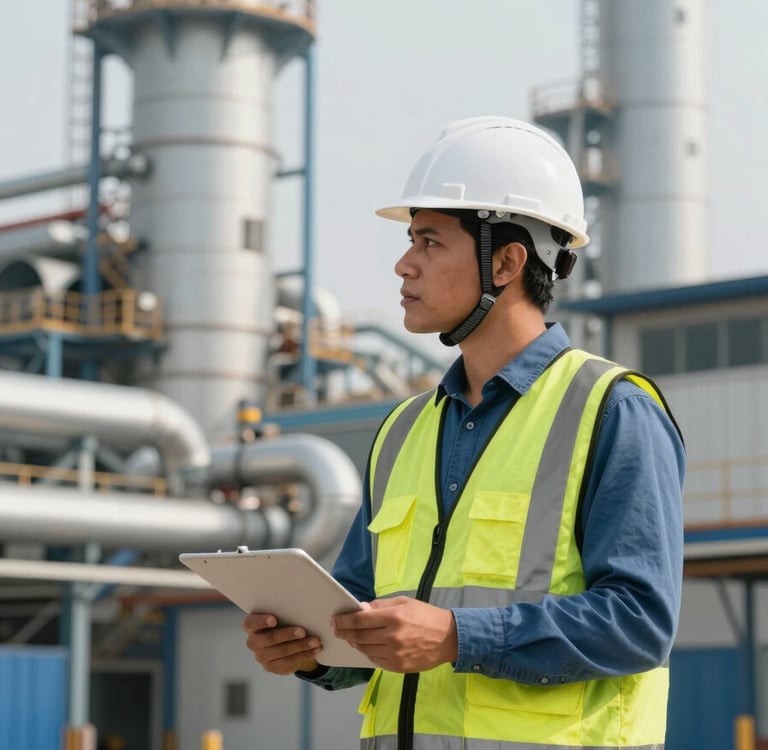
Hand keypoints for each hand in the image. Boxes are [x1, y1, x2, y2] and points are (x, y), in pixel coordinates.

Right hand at [242, 613, 321, 674]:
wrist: (285, 641)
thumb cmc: (283, 621)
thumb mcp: (280, 614)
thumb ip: (284, 611)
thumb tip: (304, 604)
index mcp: (251, 625)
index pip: (251, 623)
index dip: (261, 621)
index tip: (274, 619)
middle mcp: (253, 642)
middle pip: (269, 639)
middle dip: (288, 634)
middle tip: (303, 631)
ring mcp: (261, 657)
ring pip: (282, 652)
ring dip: (301, 646)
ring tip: (316, 641)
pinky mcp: (272, 667)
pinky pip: (288, 662)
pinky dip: (304, 655)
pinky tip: (315, 649)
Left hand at [332, 596, 456, 672]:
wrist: (448, 638)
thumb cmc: (425, 616)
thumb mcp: (404, 602)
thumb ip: (380, 606)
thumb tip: (361, 608)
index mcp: (393, 617)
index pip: (360, 620)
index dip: (344, 621)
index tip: (335, 620)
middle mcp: (392, 637)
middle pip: (360, 636)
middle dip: (345, 632)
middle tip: (338, 630)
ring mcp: (395, 654)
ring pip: (365, 649)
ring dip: (355, 643)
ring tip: (351, 637)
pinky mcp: (398, 667)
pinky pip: (376, 661)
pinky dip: (368, 653)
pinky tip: (366, 647)